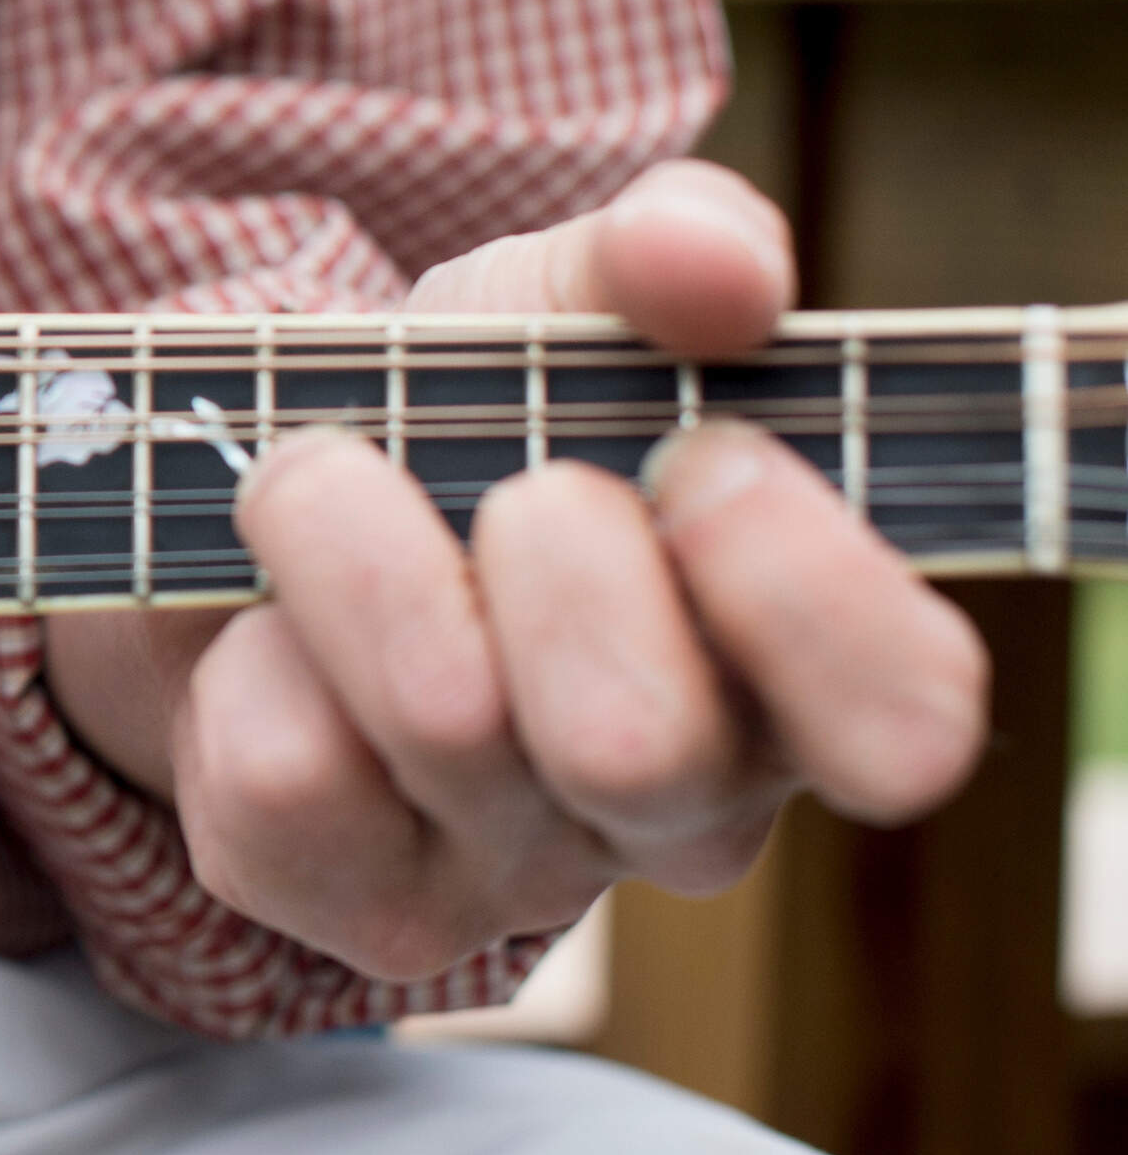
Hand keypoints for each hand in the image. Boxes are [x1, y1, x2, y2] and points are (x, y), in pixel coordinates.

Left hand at [42, 160, 989, 980]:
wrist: (246, 507)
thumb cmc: (465, 418)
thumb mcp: (568, 301)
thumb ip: (671, 250)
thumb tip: (714, 264)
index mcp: (794, 666)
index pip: (907, 715)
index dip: (806, 592)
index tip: (703, 458)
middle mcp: (677, 803)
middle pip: (639, 741)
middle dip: (541, 548)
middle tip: (503, 479)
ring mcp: (513, 876)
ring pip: (441, 724)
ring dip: (351, 543)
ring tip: (325, 483)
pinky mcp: (351, 905)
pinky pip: (285, 773)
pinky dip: (249, 652)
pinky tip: (268, 627)